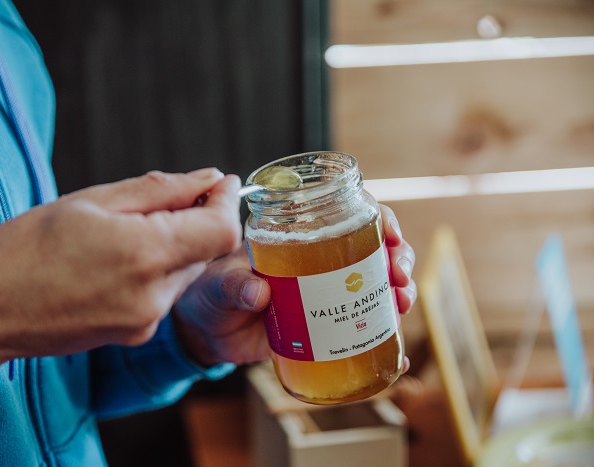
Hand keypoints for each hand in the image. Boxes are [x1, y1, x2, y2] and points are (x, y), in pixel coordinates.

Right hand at [0, 169, 242, 374]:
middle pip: (206, 249)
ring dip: (174, 245)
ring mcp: (146, 320)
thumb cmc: (26, 247)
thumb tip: (208, 179)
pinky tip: (115, 260)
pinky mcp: (135, 334)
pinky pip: (163, 294)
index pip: (222, 229)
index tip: (218, 182)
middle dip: (196, 219)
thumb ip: (161, 190)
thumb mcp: (93, 201)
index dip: (227, 202)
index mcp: (145, 253)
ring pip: (185, 271)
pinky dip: (155, 270)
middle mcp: (154, 295)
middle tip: (160, 199)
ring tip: (124, 230)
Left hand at [172, 203, 416, 368]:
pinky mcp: (324, 329)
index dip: (376, 220)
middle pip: (372, 252)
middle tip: (399, 277)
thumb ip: (234, 285)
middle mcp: (318, 264)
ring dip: (397, 294)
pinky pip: (361, 329)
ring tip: (401, 305)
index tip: (390, 234)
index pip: (346, 217)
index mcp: (297, 241)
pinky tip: (398, 355)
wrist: (206, 334)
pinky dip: (384, 339)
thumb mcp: (218, 283)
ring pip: (374, 289)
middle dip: (397, 259)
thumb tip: (258, 292)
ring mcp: (325, 297)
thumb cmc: (210, 294)